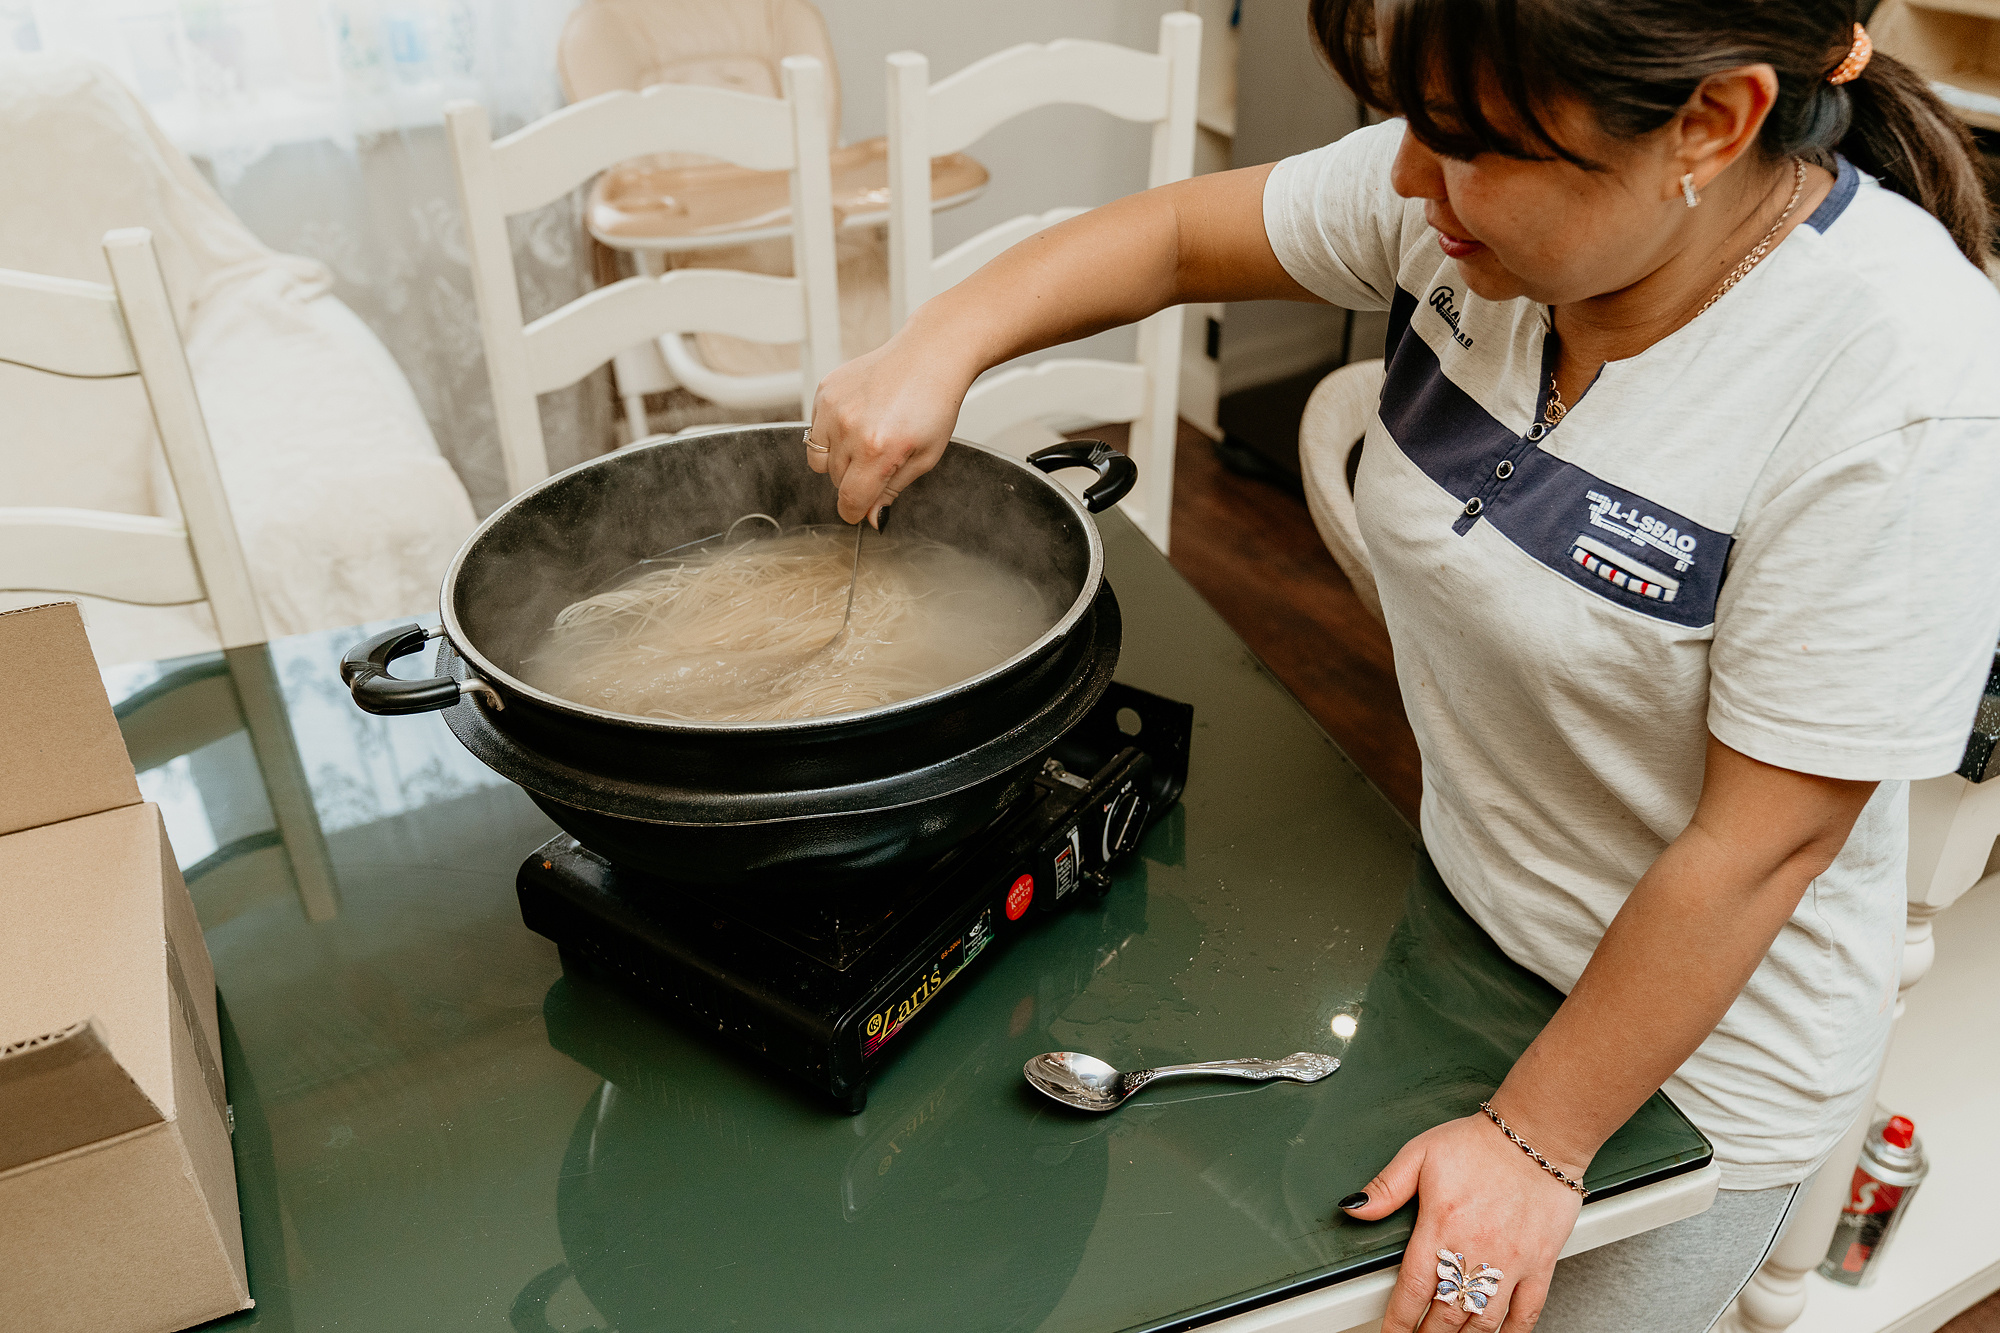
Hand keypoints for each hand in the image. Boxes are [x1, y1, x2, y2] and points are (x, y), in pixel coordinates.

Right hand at [806, 331, 976, 524]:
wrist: (930, 356)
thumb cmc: (934, 403)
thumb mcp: (925, 457)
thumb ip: (893, 490)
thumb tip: (872, 518)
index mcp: (878, 450)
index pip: (850, 500)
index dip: (855, 512)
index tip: (859, 510)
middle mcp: (850, 428)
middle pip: (836, 480)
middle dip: (854, 480)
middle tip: (879, 460)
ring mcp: (833, 407)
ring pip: (818, 458)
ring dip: (838, 459)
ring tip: (865, 441)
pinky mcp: (825, 390)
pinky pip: (816, 428)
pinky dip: (832, 432)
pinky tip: (858, 418)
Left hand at [1343, 1110, 1585, 1331]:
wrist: (1538, 1135)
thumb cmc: (1480, 1143)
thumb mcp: (1420, 1154)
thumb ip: (1386, 1187)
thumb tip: (1354, 1207)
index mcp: (1440, 1227)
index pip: (1413, 1290)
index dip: (1399, 1321)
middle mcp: (1475, 1251)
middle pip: (1445, 1314)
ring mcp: (1510, 1263)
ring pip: (1482, 1321)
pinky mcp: (1540, 1265)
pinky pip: (1527, 1313)